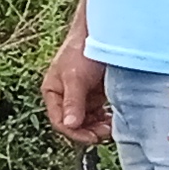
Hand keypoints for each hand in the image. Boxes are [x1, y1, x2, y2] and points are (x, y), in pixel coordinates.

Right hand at [42, 32, 110, 146]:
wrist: (102, 32)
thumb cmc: (82, 50)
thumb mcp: (75, 77)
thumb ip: (72, 101)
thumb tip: (70, 125)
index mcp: (53, 92)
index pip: (60, 121)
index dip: (75, 133)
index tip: (92, 138)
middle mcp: (65, 96)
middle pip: (75, 124)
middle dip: (89, 130)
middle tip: (106, 132)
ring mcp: (82, 96)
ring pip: (88, 121)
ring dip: (99, 126)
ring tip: (112, 125)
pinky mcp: (96, 94)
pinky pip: (99, 113)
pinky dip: (106, 118)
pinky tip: (115, 118)